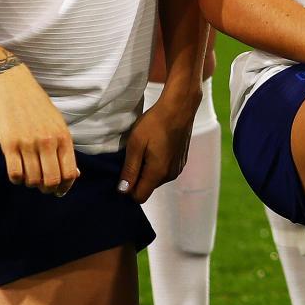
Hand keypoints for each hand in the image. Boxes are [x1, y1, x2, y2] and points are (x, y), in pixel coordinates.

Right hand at [0, 57, 78, 194]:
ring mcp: (28, 144)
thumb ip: (64, 148)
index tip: (59, 191)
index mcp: (63, 137)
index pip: (69, 173)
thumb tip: (74, 175)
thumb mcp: (57, 124)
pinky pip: (15, 174)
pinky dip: (17, 179)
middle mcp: (47, 141)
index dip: (65, 187)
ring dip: (31, 183)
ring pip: (32, 180)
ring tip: (29, 176)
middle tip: (42, 187)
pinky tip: (17, 173)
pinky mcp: (9, 144)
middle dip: (48, 189)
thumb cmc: (37, 106)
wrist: (13, 87)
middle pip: (51, 180)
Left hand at [119, 86, 198, 200]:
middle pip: (148, 187)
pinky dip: (158, 164)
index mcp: (157, 173)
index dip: (128, 190)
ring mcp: (178, 168)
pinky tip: (157, 146)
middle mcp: (170, 175)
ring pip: (156, 179)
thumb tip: (123, 191)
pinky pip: (165, 170)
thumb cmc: (154, 123)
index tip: (122, 173)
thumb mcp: (135, 144)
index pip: (139, 197)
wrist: (179, 108)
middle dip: (138, 178)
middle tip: (133, 155)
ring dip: (148, 170)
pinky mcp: (182, 161)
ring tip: (145, 149)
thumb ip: (130, 169)